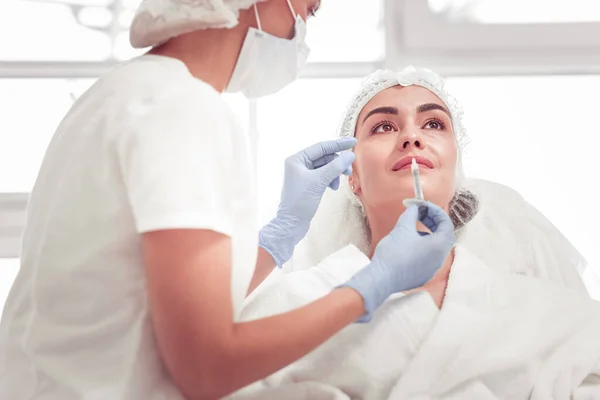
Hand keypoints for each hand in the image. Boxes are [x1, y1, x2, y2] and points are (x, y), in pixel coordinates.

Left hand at [259, 137, 356, 266]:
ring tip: (338, 183)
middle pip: (324, 157)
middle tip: (349, 171)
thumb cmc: (300, 201)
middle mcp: (299, 164)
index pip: (321, 147)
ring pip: (325, 167)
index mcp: (297, 159)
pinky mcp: (308, 184)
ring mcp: (303, 174)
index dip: (338, 144)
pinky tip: (332, 188)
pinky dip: (330, 180)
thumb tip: (350, 155)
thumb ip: (335, 167)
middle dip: (337, 163)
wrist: (292, 224)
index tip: (353, 141)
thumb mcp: (319, 182)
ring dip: (334, 173)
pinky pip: (323, 176)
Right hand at [340, 201, 454, 321]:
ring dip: (428, 235)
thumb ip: (412, 214)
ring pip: (436, 247)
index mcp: (439, 246)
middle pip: (444, 235)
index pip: (446, 223)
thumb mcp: (402, 228)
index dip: (434, 211)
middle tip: (420, 214)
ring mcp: (432, 269)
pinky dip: (423, 248)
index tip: (422, 206)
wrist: (382, 278)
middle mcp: (440, 259)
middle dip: (433, 222)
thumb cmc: (393, 254)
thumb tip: (415, 208)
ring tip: (413, 230)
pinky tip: (409, 245)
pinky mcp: (424, 276)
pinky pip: (429, 258)